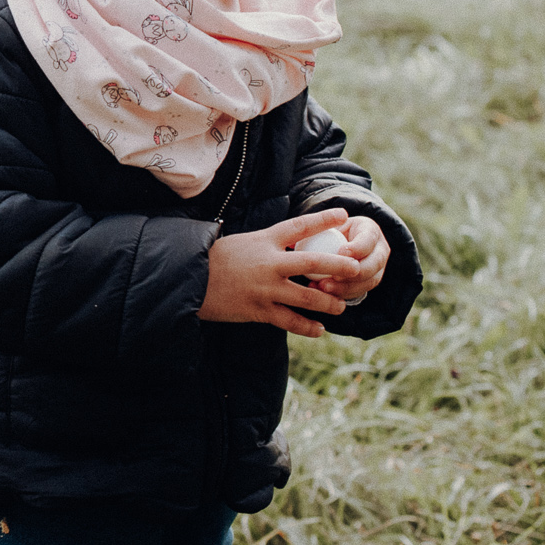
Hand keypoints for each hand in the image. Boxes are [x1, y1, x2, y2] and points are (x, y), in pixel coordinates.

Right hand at [197, 209, 360, 338]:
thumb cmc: (214, 258)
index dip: (324, 220)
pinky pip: (290, 321)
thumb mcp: (242, 242)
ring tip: (341, 306)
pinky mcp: (259, 310)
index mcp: (264, 240)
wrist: (189, 280)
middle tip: (356, 269)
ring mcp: (265, 288)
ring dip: (329, 302)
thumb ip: (268, 245)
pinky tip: (320, 329)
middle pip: (314, 263)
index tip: (345, 215)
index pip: (300, 226)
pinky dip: (308, 327)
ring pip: (308, 297)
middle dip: (340, 266)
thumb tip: (293, 244)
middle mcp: (269, 263)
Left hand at [309, 215, 388, 302]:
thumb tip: (291, 240)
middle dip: (354, 272)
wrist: (342, 242)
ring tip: (323, 287)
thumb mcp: (326, 225)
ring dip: (346, 287)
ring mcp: (378, 269)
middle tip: (333, 276)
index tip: (341, 252)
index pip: (368, 239)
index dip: (357, 247)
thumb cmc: (330, 230)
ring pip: (368, 282)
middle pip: (373, 264)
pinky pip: (359, 292)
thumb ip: (314, 230)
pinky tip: (323, 295)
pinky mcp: (370, 283)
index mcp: (370, 231)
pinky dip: (342, 294)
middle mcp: (379, 250)